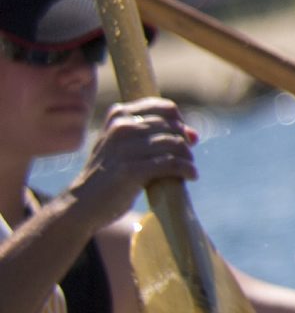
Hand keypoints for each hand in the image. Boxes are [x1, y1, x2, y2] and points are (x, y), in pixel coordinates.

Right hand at [68, 98, 195, 211]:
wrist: (83, 203)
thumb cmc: (110, 174)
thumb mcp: (126, 146)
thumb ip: (155, 136)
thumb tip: (194, 135)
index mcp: (119, 115)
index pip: (167, 109)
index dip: (181, 123)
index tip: (185, 138)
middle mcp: (120, 127)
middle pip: (173, 128)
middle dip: (185, 143)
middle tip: (186, 158)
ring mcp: (124, 148)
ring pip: (174, 144)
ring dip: (188, 158)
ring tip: (189, 169)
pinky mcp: (131, 169)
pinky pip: (171, 164)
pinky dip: (186, 169)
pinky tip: (191, 175)